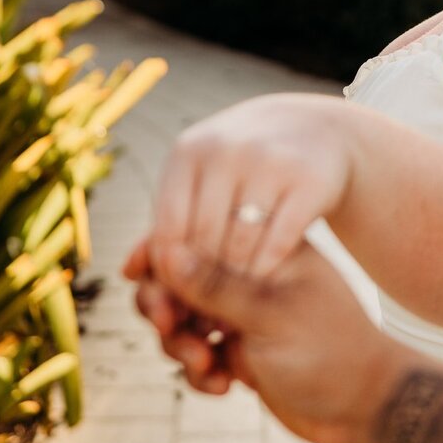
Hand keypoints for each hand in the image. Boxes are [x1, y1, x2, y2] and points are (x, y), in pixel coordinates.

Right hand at [125, 234, 415, 442]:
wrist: (369, 407)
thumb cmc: (333, 352)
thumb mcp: (272, 316)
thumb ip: (216, 286)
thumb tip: (165, 249)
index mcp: (265, 250)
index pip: (198, 235)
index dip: (160, 252)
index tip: (136, 274)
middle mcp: (250, 279)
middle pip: (178, 279)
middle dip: (163, 305)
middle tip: (169, 327)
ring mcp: (243, 316)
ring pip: (181, 321)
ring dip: (179, 344)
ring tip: (204, 364)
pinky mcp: (241, 353)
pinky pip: (196, 356)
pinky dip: (199, 372)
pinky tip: (224, 386)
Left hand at [146, 94, 352, 301]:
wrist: (313, 131)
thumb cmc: (242, 167)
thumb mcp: (201, 181)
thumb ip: (167, 225)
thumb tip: (128, 273)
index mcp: (189, 151)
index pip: (168, 228)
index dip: (172, 271)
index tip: (181, 297)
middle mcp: (227, 151)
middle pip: (203, 240)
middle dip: (205, 282)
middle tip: (208, 311)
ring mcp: (269, 162)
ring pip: (240, 245)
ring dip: (236, 282)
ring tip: (234, 301)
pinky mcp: (308, 180)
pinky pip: (278, 242)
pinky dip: (268, 269)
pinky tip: (266, 280)